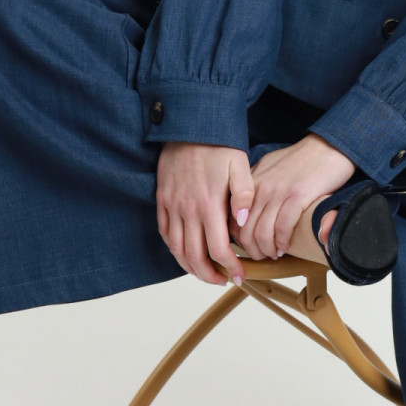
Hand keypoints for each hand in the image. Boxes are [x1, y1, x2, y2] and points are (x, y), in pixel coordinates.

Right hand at [156, 141, 254, 286]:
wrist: (188, 125)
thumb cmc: (218, 144)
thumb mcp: (239, 165)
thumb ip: (243, 195)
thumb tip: (241, 221)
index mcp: (209, 204)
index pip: (217, 249)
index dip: (229, 267)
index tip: (239, 274)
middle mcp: (187, 209)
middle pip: (194, 256)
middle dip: (209, 275)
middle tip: (223, 280)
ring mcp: (172, 205)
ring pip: (176, 249)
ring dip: (190, 267)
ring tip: (205, 273)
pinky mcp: (162, 199)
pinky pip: (165, 232)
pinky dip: (174, 248)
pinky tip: (185, 253)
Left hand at [228, 134, 354, 261]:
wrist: (328, 146)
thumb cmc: (303, 159)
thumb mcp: (272, 166)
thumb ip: (259, 184)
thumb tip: (250, 204)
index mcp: (252, 182)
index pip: (233, 218)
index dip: (239, 238)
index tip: (250, 246)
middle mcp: (261, 187)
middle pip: (245, 230)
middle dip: (253, 250)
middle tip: (262, 256)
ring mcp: (278, 192)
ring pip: (262, 233)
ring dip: (267, 250)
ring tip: (275, 254)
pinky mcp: (297, 196)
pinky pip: (282, 227)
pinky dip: (283, 242)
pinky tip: (286, 246)